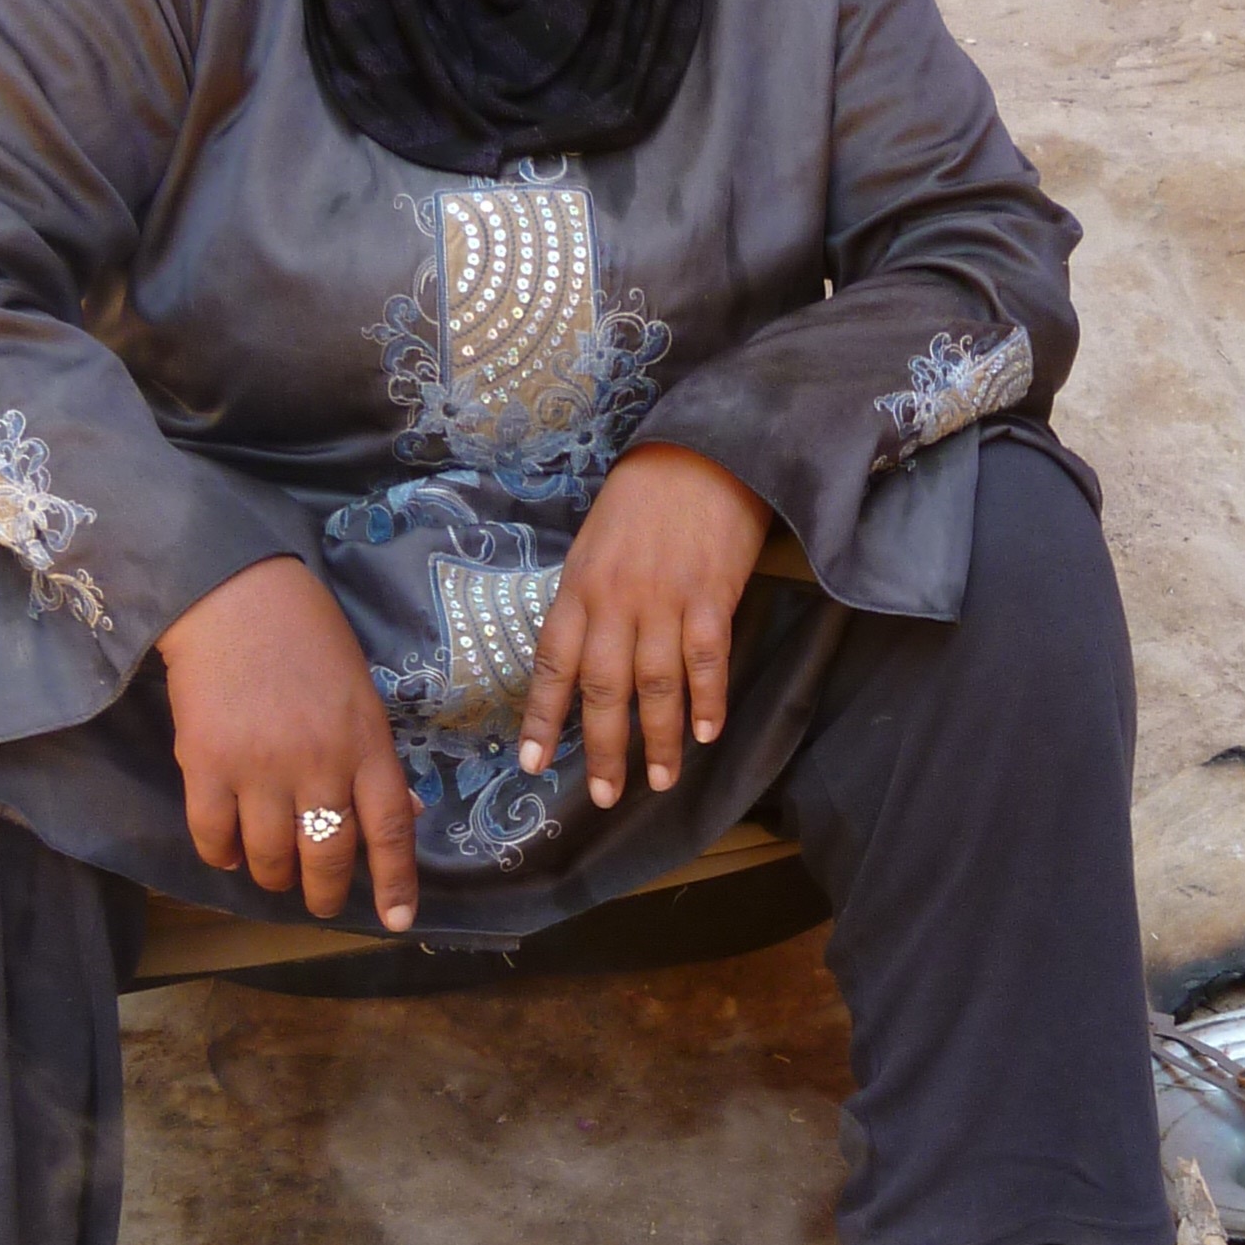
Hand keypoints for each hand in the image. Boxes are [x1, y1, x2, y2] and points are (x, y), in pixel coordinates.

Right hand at [155, 558, 418, 926]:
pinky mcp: (206, 763)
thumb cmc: (307, 639)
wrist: (233, 596)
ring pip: (269, 857)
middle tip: (316, 901)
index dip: (395, 884)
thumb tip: (397, 814)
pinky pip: (214, 836)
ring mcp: (260, 767)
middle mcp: (319, 763)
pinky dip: (221, 854)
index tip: (396, 922)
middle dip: (323, 893)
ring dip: (272, 875)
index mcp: (367, 744)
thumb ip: (375, 757)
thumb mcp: (361, 694)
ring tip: (271, 869)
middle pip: (327, 857)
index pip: (389, 832)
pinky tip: (228, 850)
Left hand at [518, 445, 771, 806]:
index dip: (541, 717)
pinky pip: (707, 661)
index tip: (531, 763)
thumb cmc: (646, 496)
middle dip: (603, 748)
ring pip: (656, 685)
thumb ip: (588, 601)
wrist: (704, 449)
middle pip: (603, 689)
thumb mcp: (595, 544)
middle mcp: (615, 601)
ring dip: (659, 739)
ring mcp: (665, 600)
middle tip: (604, 795)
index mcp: (578, 588)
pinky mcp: (713, 596)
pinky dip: (707, 701)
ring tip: (661, 781)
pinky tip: (708, 734)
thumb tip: (584, 658)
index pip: (552, 663)